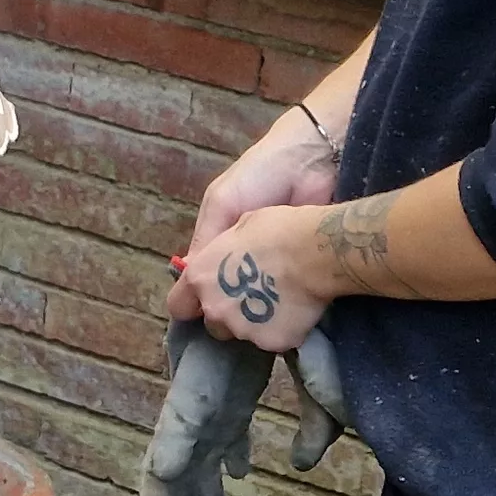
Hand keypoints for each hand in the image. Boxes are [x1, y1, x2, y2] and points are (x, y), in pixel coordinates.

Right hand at [161, 112, 336, 320]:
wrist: (308, 164)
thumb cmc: (258, 177)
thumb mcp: (222, 201)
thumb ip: (206, 237)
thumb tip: (187, 278)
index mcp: (219, 238)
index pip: (199, 278)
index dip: (195, 296)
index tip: (195, 319)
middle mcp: (242, 256)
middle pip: (227, 295)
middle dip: (225, 310)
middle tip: (226, 328)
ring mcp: (271, 263)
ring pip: (256, 299)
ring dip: (252, 311)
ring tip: (249, 331)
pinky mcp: (298, 264)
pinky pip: (286, 294)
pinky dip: (280, 303)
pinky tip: (276, 317)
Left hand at [177, 205, 335, 353]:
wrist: (314, 251)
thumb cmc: (275, 229)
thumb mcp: (235, 228)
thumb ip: (217, 256)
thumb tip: (209, 265)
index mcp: (200, 278)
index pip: (179, 307)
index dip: (192, 304)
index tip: (205, 300)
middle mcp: (215, 308)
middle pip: (213, 326)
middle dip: (228, 316)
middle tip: (252, 298)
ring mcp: (243, 329)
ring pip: (243, 335)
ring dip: (254, 324)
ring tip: (279, 303)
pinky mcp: (272, 343)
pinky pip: (273, 340)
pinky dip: (282, 331)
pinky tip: (297, 313)